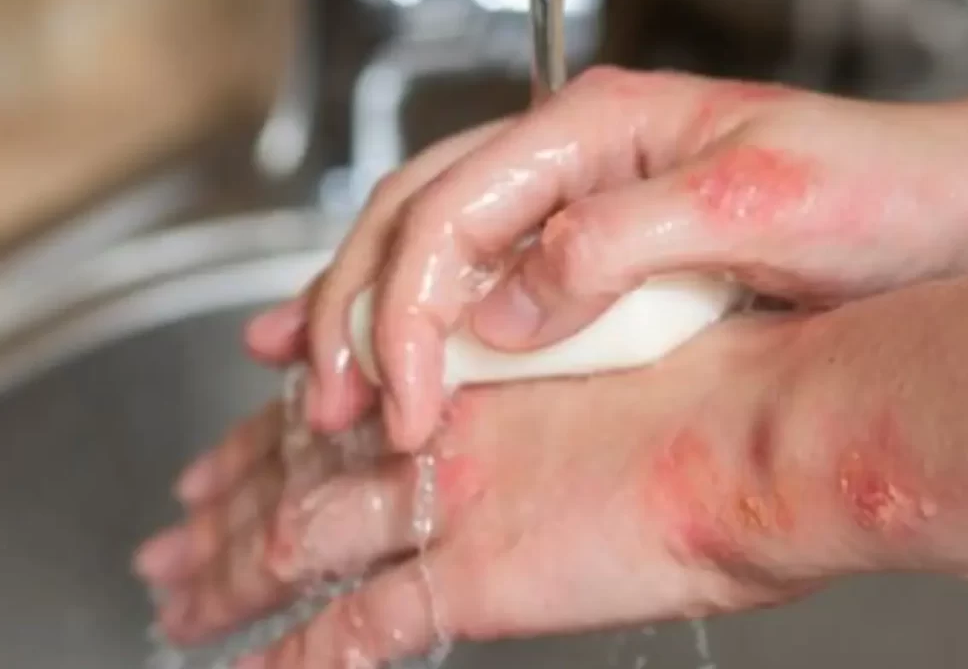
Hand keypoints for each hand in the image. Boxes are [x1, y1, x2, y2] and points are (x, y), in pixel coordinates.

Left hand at [136, 316, 846, 666]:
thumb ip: (556, 386)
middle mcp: (440, 429)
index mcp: (469, 373)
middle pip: (296, 471)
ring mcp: (447, 502)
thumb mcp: (621, 362)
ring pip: (296, 542)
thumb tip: (545, 402)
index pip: (336, 402)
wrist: (760, 428)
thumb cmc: (723, 389)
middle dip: (223, 507)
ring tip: (174, 599)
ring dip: (227, 577)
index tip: (232, 446)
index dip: (272, 428)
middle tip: (173, 532)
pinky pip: (355, 627)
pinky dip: (294, 660)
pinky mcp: (474, 575)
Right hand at [245, 68, 967, 452]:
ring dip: (366, 316)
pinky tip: (385, 358)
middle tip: (328, 400)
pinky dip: (421, 324)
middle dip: (358, 313)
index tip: (402, 399)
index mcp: (596, 124)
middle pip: (416, 219)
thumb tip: (512, 305)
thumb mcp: (758, 200)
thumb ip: (623, 241)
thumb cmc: (873, 185)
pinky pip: (480, 282)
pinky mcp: (589, 253)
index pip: (455, 209)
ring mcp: (573, 202)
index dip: (408, 309)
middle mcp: (569, 156)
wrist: (940, 208)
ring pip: (431, 248)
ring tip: (313, 381)